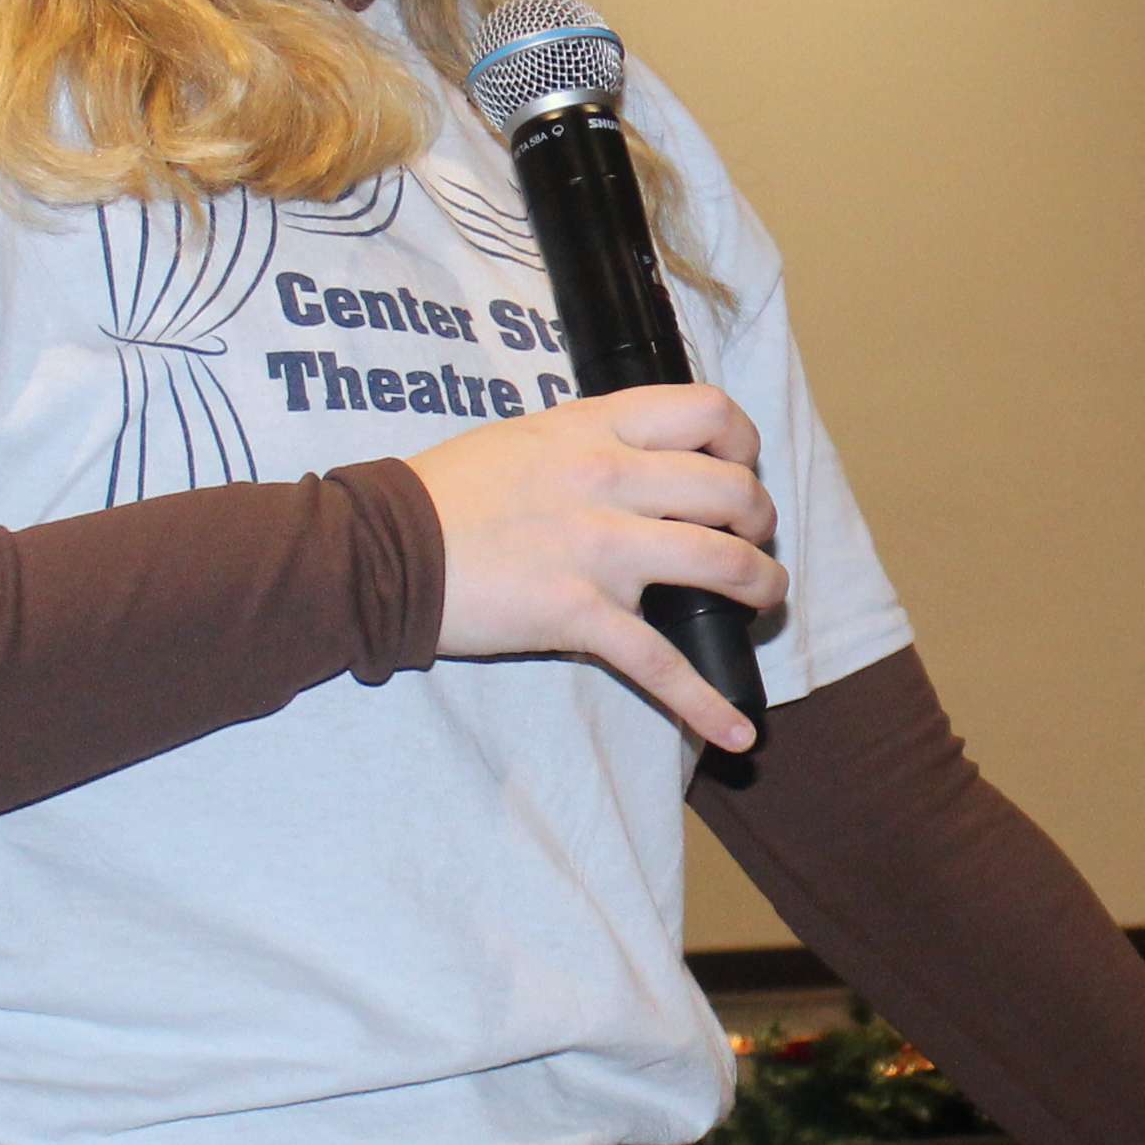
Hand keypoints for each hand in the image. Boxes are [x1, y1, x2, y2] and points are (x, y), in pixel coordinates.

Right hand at [401, 385, 783, 746]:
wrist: (381, 550)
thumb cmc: (445, 493)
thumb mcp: (525, 438)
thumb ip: (589, 442)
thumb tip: (639, 457)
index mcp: (595, 429)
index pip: (706, 411)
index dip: (741, 441)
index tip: (739, 467)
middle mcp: (609, 478)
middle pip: (731, 489)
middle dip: (759, 519)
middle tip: (752, 540)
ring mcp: (598, 548)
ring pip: (721, 563)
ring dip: (761, 587)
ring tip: (764, 601)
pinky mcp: (579, 614)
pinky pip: (660, 664)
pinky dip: (707, 704)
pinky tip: (738, 733)